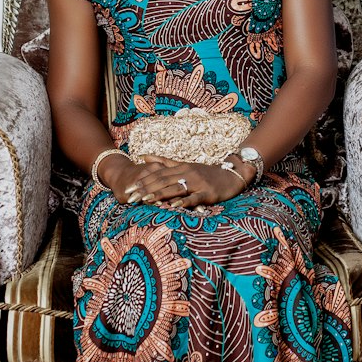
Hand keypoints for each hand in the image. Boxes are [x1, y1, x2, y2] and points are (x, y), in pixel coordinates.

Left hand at [121, 155, 246, 209]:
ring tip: (145, 200)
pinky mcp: (208, 193)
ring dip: (159, 194)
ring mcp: (198, 183)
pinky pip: (194, 197)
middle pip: (163, 181)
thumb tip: (144, 155)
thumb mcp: (185, 165)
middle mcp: (187, 174)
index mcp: (181, 168)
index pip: (158, 174)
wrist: (232, 175)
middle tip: (130, 198)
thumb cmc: (207, 173)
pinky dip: (183, 201)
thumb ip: (164, 161)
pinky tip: (173, 206)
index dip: (142, 181)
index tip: (128, 189)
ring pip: (175, 188)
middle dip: (145, 189)